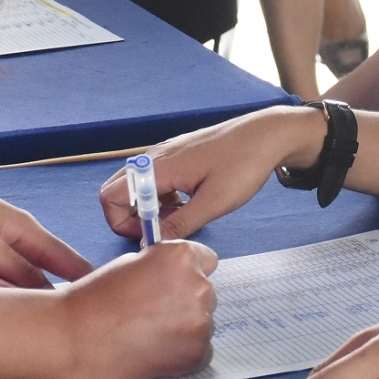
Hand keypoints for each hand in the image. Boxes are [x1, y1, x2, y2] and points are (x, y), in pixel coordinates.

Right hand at [54, 242, 219, 378]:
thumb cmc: (96, 298)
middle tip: (154, 314)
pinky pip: (201, 351)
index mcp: (182, 256)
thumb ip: (164, 266)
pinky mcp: (196, 354)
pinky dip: (183, 353)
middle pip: (206, 293)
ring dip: (185, 328)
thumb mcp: (133, 263)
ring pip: (203, 323)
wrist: (75, 337)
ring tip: (149, 334)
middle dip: (186, 302)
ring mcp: (200, 322)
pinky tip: (155, 351)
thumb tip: (179, 277)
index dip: (187, 274)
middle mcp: (198, 286)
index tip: (173, 285)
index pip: (207, 260)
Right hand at [97, 105, 324, 241]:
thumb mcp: (213, 203)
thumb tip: (151, 243)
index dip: (121, 222)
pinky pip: (155, 179)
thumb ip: (180, 224)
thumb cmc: (243, 165)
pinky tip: (186, 205)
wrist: (267, 135)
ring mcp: (167, 154)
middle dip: (130, 216)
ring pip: (137, 186)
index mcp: (158, 167)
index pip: (111, 196)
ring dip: (149, 208)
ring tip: (179, 219)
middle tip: (160, 231)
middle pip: (118, 189)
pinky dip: (161, 197)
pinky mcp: (179, 155)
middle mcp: (155, 157)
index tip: (151, 236)